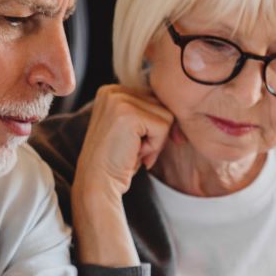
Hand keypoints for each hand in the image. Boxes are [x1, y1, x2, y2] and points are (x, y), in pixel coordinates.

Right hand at [70, 85, 177, 265]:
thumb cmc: (117, 161)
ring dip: (156, 141)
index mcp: (111, 91)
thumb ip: (146, 112)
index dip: (153, 127)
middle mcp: (112, 91)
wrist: (97, 184)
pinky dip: (156, 146)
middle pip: (161, 105)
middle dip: (155, 133)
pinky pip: (164, 127)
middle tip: (134, 150)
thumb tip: (178, 105)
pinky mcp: (128, 114)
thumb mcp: (130, 130)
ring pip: (165, 116)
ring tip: (134, 151)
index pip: (153, 100)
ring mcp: (118, 100)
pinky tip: (136, 154)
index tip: (135, 145)